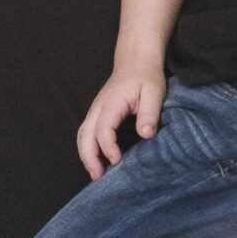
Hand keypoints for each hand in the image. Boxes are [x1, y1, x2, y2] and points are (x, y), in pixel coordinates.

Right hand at [75, 64, 165, 178]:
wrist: (136, 61)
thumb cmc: (146, 76)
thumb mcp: (154, 92)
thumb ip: (149, 113)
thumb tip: (145, 134)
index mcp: (111, 103)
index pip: (103, 129)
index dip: (108, 147)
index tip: (117, 161)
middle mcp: (98, 107)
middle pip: (85, 135)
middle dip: (89, 157)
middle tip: (98, 176)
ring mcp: (95, 110)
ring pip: (82, 135)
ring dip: (86, 155)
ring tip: (96, 174)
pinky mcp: (98, 113)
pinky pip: (87, 133)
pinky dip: (88, 148)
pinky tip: (98, 160)